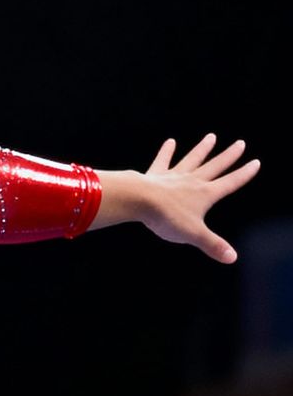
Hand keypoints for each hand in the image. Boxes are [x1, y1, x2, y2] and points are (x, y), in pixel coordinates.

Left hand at [138, 132, 259, 264]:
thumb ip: (213, 245)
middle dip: (229, 156)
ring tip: (211, 137)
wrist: (139, 201)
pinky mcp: (156, 175)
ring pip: (192, 160)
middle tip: (240, 143)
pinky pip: (163, 161)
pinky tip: (170, 142)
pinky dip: (167, 152)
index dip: (244, 174)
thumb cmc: (167, 217)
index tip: (255, 162)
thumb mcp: (194, 234)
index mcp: (205, 194)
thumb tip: (232, 258)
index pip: (230, 183)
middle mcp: (192, 181)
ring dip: (202, 149)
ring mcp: (174, 176)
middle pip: (215, 166)